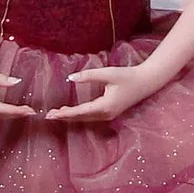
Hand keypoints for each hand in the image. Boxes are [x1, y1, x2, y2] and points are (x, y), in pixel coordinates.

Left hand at [51, 60, 165, 123]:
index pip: (79, 112)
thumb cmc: (127, 76)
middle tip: (48, 116)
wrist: (145, 82)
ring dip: (70, 116)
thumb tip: (70, 78)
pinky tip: (71, 112)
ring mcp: (108, 116)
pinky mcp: (109, 113)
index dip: (64, 113)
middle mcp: (105, 115)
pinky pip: (90, 117)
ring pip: (85, 118)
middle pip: (80, 118)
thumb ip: (88, 76)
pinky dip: (78, 115)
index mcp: (104, 107)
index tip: (51, 115)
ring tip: (56, 114)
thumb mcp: (108, 73)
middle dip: (64, 117)